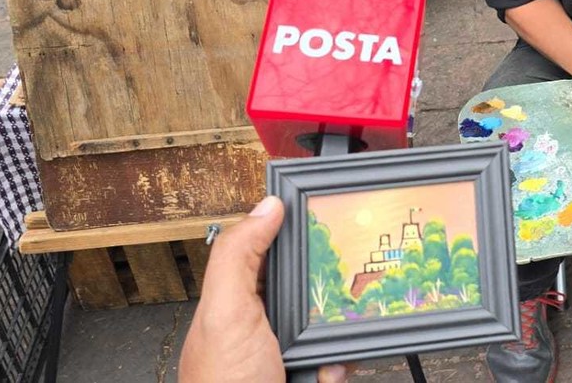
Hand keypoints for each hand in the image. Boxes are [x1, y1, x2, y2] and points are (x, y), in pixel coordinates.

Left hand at [179, 196, 347, 382]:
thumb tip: (267, 206)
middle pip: (311, 285)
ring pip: (333, 324)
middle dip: (329, 287)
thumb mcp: (225, 313)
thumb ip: (240, 256)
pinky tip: (327, 373)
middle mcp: (263, 324)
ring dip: (340, 332)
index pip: (269, 249)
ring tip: (331, 341)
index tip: (323, 217)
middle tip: (346, 280)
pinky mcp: (310, 376)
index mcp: (237, 300)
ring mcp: (288, 354)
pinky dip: (341, 367)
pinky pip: (342, 361)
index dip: (294, 233)